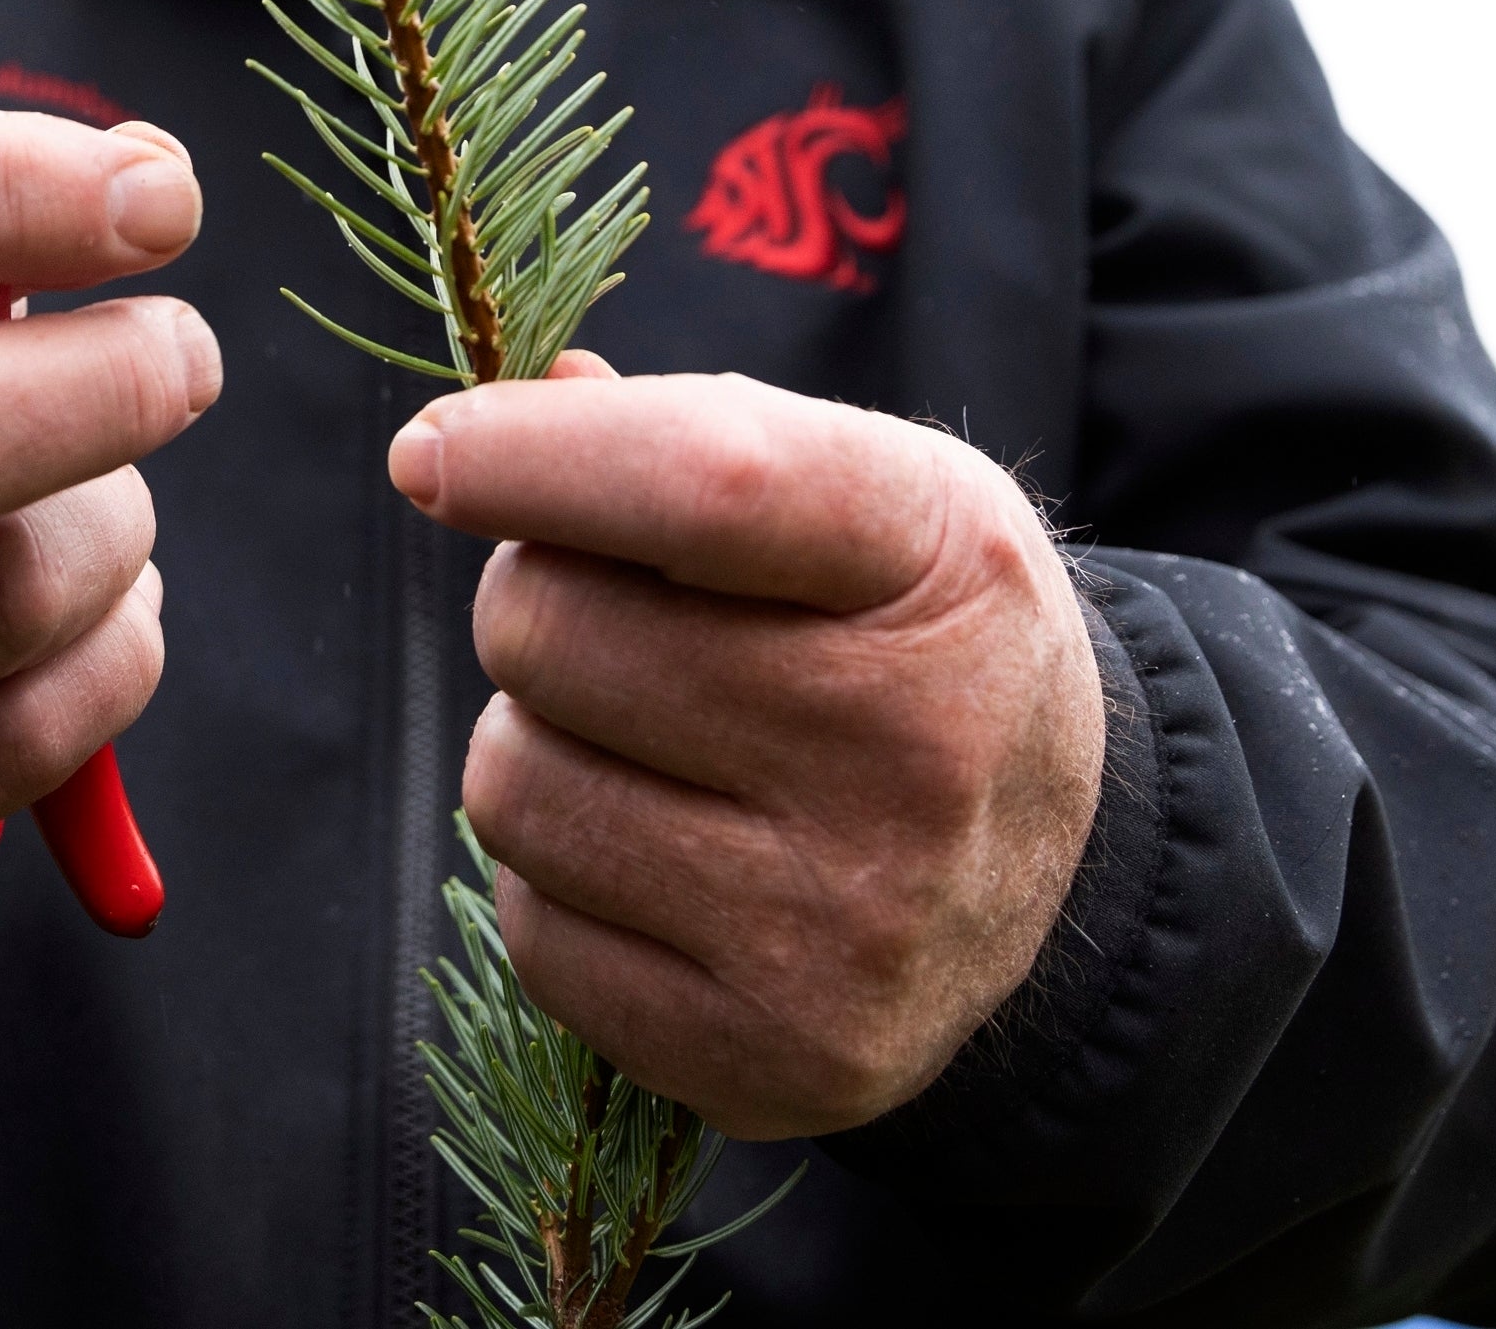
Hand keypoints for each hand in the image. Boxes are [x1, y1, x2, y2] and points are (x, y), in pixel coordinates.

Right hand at [0, 110, 219, 895]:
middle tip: (183, 356)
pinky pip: (45, 730)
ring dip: (115, 527)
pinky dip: (115, 651)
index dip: (13, 194)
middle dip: (99, 391)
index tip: (159, 196)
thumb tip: (144, 181)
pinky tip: (76, 615)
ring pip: (15, 592)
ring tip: (85, 502)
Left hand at [389, 356, 1103, 1140]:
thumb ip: (678, 439)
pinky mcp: (781, 1059)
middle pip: (550, 631)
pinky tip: (664, 867)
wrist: (1065, 876)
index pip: (702, 481)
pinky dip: (559, 886)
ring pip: (512, 788)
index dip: (530, 456)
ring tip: (646, 750)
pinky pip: (534, 935)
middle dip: (537, 606)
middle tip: (614, 628)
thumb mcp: (862, 493)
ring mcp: (849, 924)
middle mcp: (916, 750)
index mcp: (941, 563)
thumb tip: (473, 435)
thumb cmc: (912, 638)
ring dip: (537, 747)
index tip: (431, 454)